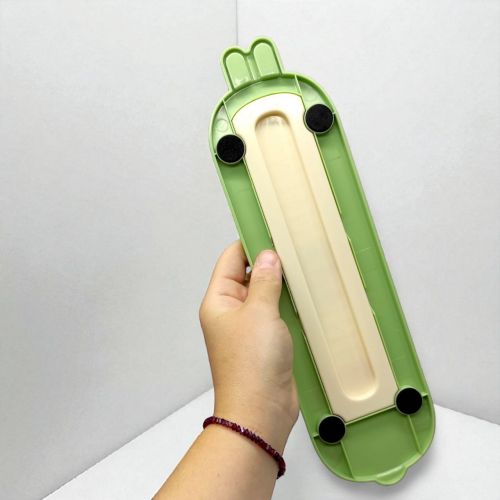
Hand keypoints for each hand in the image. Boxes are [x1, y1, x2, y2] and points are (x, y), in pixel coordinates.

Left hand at [199, 241, 298, 452]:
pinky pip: (275, 313)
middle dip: (268, 263)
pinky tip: (304, 294)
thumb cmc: (251, 364)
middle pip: (248, 276)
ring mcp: (249, 327)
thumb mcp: (260, 313)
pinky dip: (287, 303)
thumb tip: (268, 256)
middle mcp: (231, 312)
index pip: (231, 260)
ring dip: (280, 284)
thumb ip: (265, 281)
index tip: (270, 229)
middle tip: (293, 248)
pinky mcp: (266, 340)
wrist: (261, 410)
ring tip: (301, 267)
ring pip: (264, 294)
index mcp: (219, 301)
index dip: (249, 243)